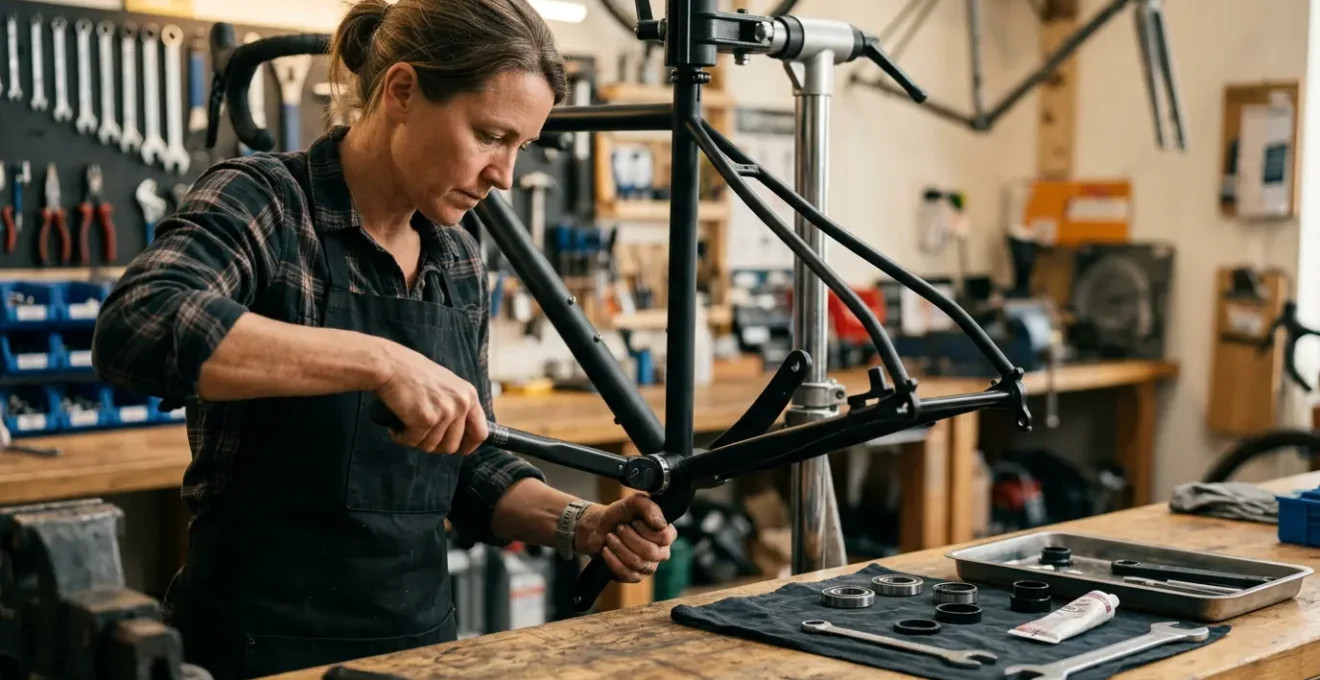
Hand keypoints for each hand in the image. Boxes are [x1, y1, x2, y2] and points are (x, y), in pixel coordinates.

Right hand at [373, 340, 487, 454]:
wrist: (389, 365)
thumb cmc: (412, 372)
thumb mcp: (446, 385)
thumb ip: (455, 405)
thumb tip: (457, 434)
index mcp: (469, 395)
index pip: (481, 433)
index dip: (468, 445)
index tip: (457, 449)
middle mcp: (461, 404)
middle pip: (452, 446)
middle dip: (434, 445)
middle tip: (420, 434)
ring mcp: (445, 413)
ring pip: (431, 446)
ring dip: (416, 440)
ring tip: (406, 425)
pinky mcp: (426, 420)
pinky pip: (413, 442)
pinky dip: (402, 438)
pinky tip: (396, 426)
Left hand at [575, 495, 676, 582]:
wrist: (599, 528)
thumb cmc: (620, 515)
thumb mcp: (633, 503)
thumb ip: (649, 507)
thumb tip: (661, 524)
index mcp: (666, 534)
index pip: (665, 538)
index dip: (646, 530)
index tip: (634, 521)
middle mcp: (661, 552)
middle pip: (650, 552)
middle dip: (629, 538)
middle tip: (619, 528)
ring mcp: (649, 567)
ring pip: (637, 563)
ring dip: (618, 547)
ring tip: (610, 537)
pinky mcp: (635, 577)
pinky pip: (627, 574)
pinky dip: (613, 560)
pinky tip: (606, 550)